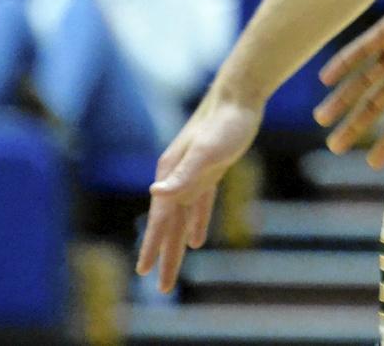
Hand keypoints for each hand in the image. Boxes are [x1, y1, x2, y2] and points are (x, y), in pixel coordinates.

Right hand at [139, 94, 261, 292]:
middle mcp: (176, 177)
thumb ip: (183, 174)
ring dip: (177, 244)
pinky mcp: (210, 170)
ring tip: (170, 269)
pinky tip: (198, 240)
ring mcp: (193, 174)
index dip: (152, 246)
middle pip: (169, 225)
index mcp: (170, 175)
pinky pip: (200, 204)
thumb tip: (155, 192)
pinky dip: (197, 222)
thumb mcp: (206, 151)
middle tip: (162, 287)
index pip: (160, 220)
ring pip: (182, 218)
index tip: (143, 272)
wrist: (240, 97)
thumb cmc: (225, 124)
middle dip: (164, 255)